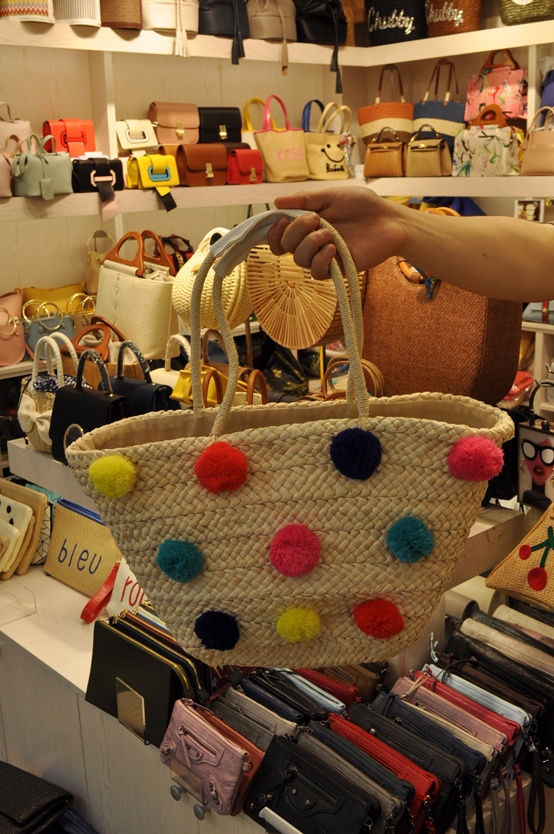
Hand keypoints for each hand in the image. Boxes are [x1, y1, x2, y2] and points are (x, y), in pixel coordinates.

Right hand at [267, 187, 404, 277]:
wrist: (389, 220)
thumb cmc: (363, 206)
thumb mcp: (331, 196)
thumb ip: (305, 200)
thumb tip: (276, 201)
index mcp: (307, 225)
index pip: (280, 236)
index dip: (274, 232)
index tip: (282, 219)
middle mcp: (312, 242)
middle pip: (285, 247)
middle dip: (294, 231)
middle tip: (315, 218)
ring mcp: (324, 256)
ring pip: (299, 260)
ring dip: (309, 244)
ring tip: (329, 232)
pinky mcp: (337, 269)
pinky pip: (316, 273)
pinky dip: (320, 260)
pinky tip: (333, 248)